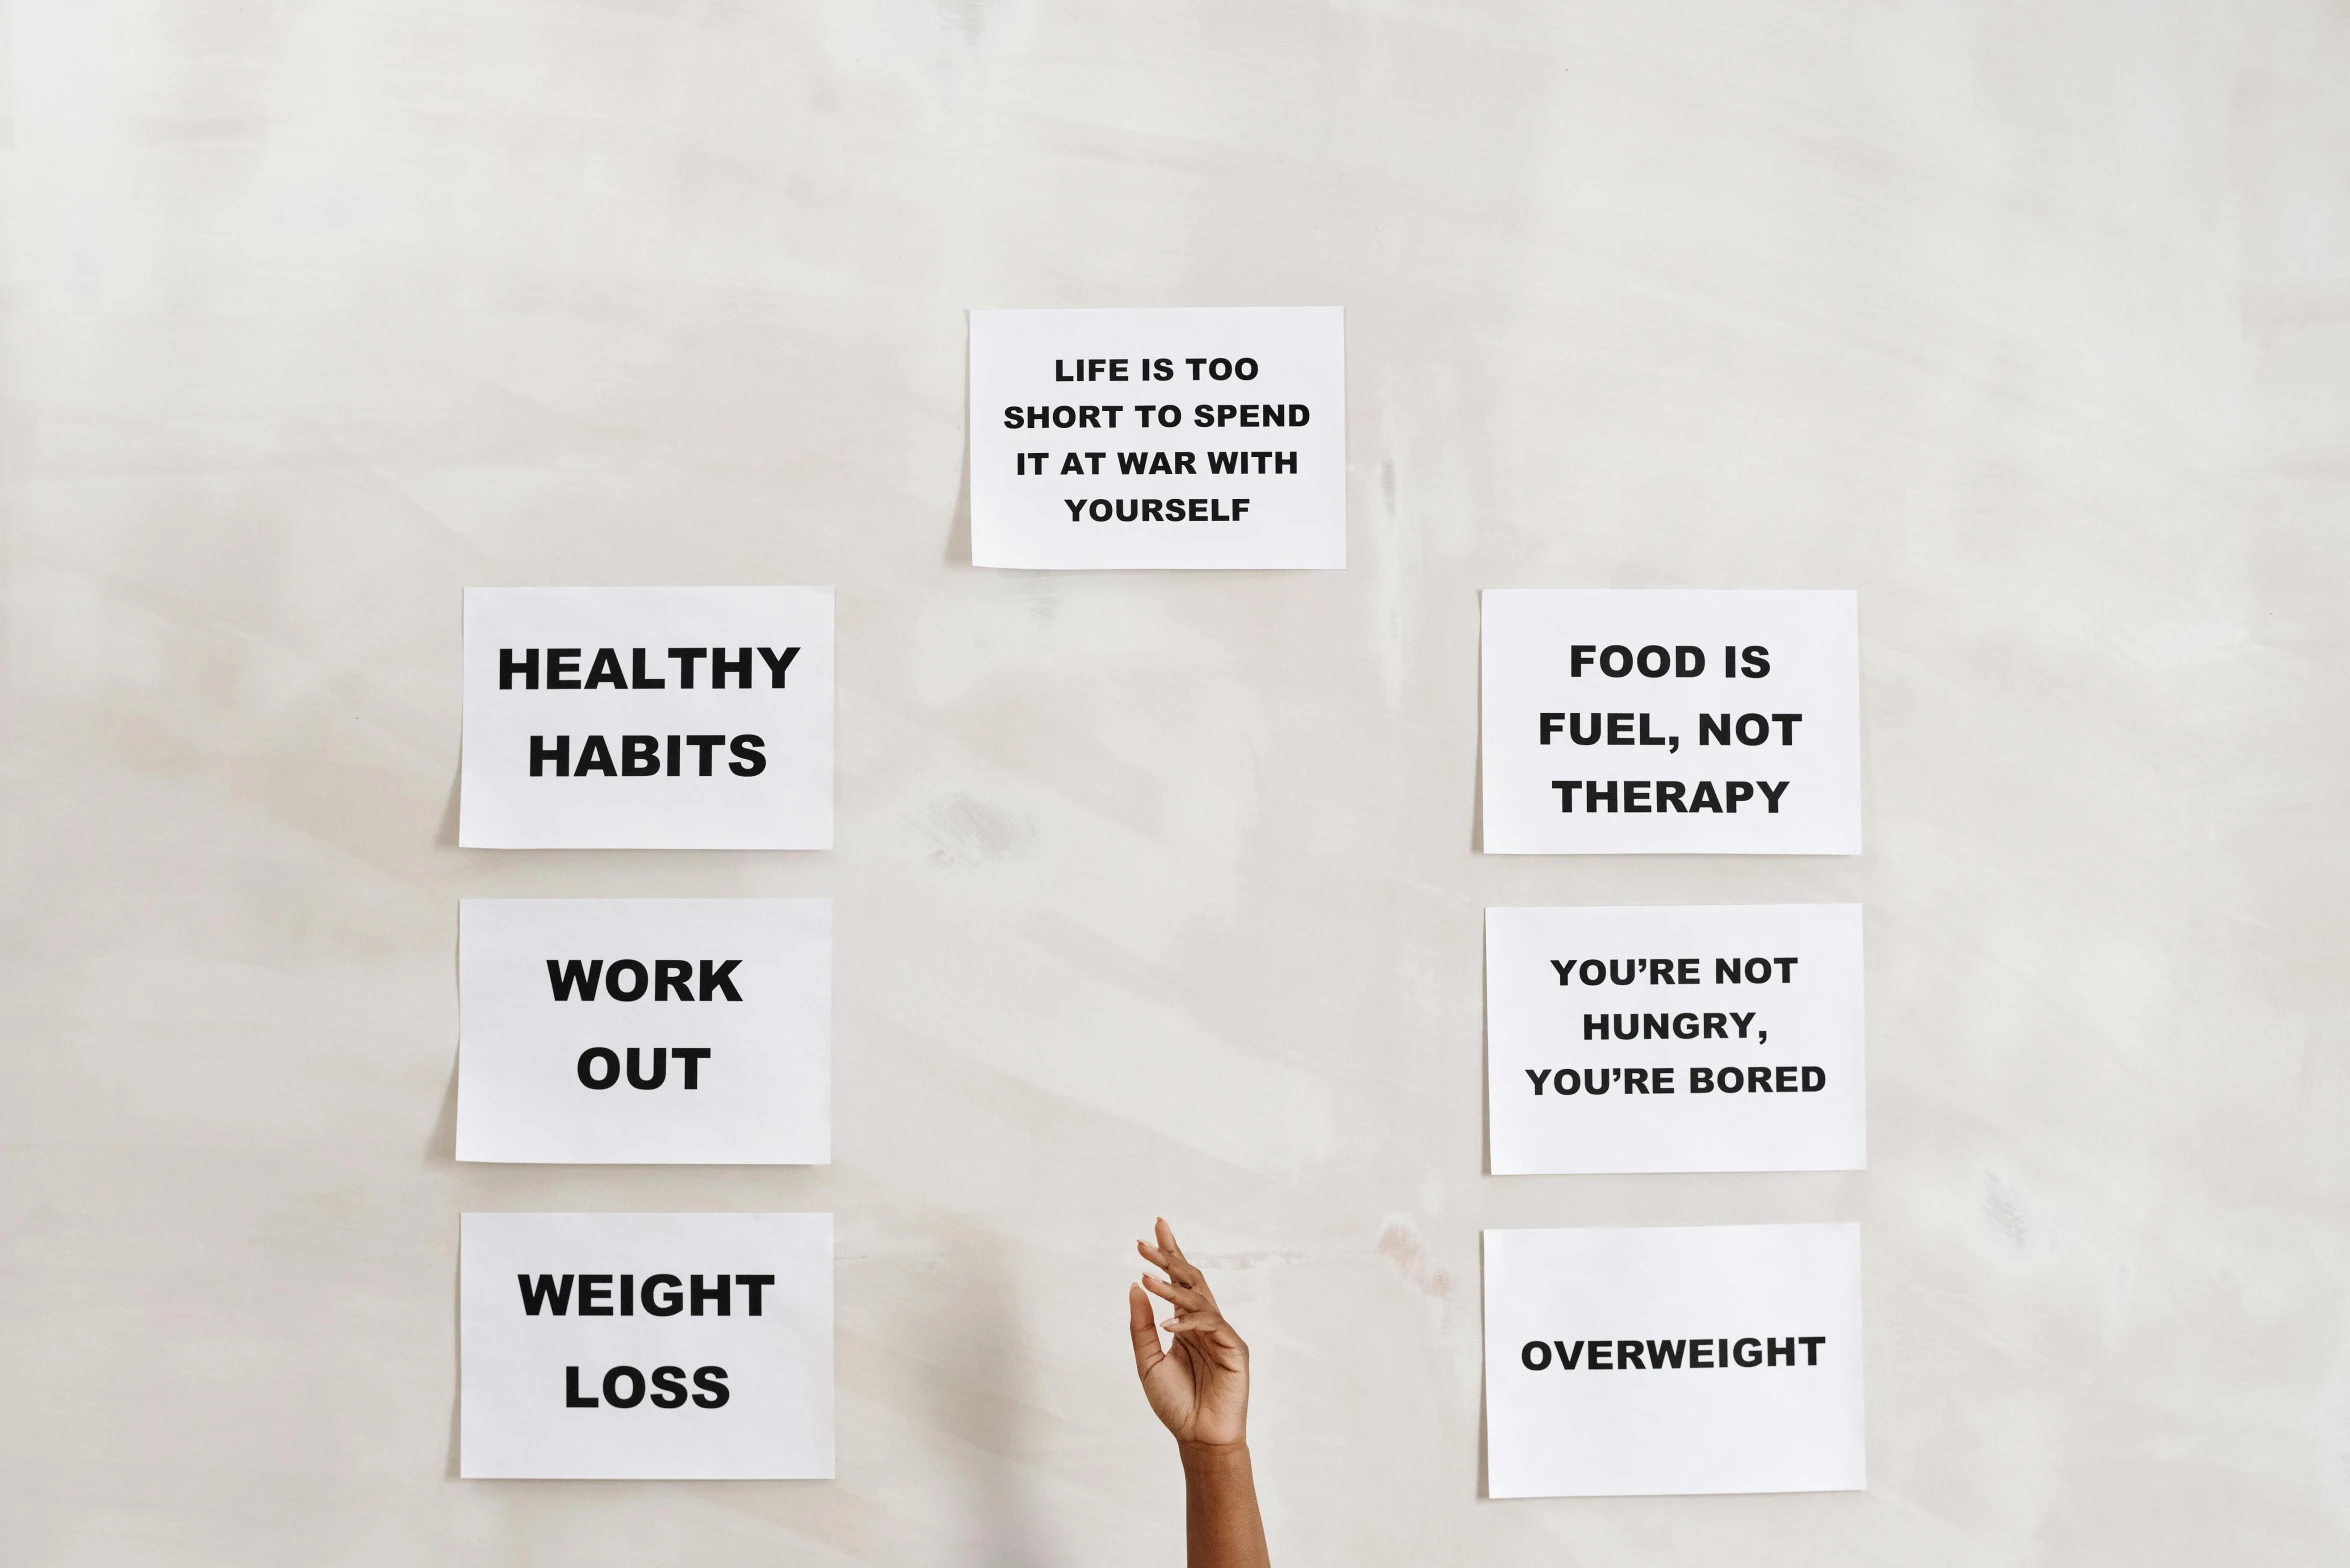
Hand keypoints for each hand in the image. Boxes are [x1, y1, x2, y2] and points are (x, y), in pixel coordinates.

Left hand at [1129, 1218, 1249, 1448]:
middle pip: (1190, 1280)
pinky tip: (1167, 1323)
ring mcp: (1222, 1334)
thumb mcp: (1148, 1362)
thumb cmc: (1176, 1404)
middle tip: (1145, 1243)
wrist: (1198, 1439)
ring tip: (1145, 1276)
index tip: (1157, 1227)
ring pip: (1199, 1297)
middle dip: (1169, 1259)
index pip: (1178, 1281)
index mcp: (1186, 1324)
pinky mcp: (1235, 1348)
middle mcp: (1205, 1323)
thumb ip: (1141, 1326)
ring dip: (1172, 1285)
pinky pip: (1212, 1324)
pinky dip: (1189, 1321)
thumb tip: (1134, 1286)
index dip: (1170, 1253)